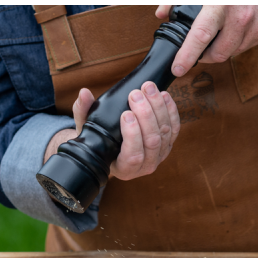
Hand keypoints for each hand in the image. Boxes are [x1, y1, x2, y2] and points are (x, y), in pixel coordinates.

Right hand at [44, 84, 180, 181]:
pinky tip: (164, 95)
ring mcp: (160, 156)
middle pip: (153, 141)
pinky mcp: (169, 144)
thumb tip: (84, 93)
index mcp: (124, 169)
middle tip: (136, 94)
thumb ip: (83, 112)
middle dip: (146, 115)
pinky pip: (175, 128)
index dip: (132, 135)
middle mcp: (145, 166)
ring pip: (166, 132)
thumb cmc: (98, 141)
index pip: (133, 156)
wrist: (112, 148)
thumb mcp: (86, 129)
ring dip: (158, 108)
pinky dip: (171, 110)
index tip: (126, 113)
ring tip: (148, 88)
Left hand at [155, 5, 257, 75]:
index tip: (178, 69)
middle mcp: (242, 18)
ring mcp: (257, 26)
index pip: (201, 37)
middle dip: (205, 56)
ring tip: (218, 33)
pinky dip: (237, 42)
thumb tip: (161, 14)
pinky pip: (247, 46)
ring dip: (222, 49)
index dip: (187, 56)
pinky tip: (235, 27)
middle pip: (218, 54)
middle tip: (198, 49)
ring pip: (233, 52)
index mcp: (222, 4)